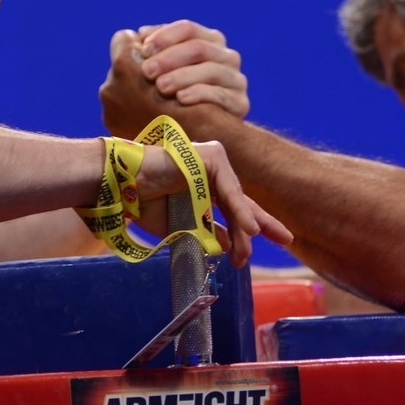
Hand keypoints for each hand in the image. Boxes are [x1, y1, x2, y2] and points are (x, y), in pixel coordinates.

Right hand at [129, 138, 291, 267]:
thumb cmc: (143, 204)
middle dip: (263, 223)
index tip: (268, 246)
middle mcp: (211, 174)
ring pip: (235, 200)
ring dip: (245, 225)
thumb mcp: (183, 227)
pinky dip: (239, 209)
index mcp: (203, 189)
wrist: (119, 186)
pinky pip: (228, 188)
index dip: (250, 228)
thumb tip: (232, 247)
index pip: (233, 210)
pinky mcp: (210, 156)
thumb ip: (209, 233)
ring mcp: (211, 163)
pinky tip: (250, 229)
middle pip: (242, 203)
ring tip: (253, 245)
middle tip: (286, 239)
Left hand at [137, 21, 248, 114]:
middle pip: (199, 48)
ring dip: (182, 76)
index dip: (164, 36)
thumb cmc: (169, 101)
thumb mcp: (157, 73)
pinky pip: (222, 94)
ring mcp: (235, 79)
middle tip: (146, 72)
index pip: (187, 29)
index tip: (143, 49)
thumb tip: (132, 36)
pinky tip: (181, 99)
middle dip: (169, 58)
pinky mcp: (240, 103)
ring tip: (160, 87)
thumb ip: (147, 52)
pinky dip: (199, 94)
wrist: (196, 139)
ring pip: (211, 69)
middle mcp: (226, 57)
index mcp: (207, 42)